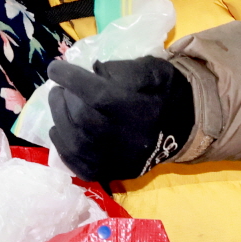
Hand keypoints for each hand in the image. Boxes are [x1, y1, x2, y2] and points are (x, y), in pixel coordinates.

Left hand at [43, 54, 194, 183]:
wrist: (185, 129)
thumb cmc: (164, 94)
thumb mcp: (151, 70)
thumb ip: (123, 68)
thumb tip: (93, 70)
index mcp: (137, 111)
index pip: (96, 95)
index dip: (71, 79)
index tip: (55, 68)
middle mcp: (126, 140)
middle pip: (82, 118)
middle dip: (64, 98)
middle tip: (59, 87)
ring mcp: (117, 161)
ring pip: (75, 142)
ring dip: (59, 119)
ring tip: (59, 103)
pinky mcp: (111, 174)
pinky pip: (78, 165)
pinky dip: (62, 145)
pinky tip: (61, 129)